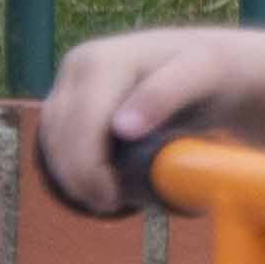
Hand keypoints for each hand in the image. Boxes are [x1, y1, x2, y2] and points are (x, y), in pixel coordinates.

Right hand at [32, 24, 264, 218]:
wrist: (209, 58)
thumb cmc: (211, 69)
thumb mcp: (203, 74)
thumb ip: (164, 95)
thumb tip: (122, 128)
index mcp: (105, 61)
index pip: (83, 123)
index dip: (89, 166)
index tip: (112, 199)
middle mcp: (80, 65)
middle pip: (61, 131)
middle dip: (79, 175)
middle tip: (108, 206)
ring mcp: (71, 80)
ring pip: (52, 135)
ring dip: (69, 172)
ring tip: (103, 201)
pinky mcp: (70, 95)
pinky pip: (55, 136)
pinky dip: (69, 162)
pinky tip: (93, 183)